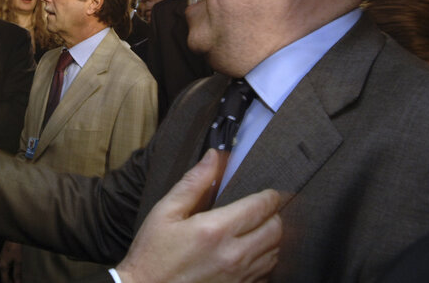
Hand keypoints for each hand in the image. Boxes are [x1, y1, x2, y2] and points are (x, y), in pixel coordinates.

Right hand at [0, 241, 22, 282]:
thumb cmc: (16, 247)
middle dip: (10, 281)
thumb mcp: (18, 261)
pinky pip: (5, 267)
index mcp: (2, 266)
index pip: (5, 280)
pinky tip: (15, 271)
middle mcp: (0, 264)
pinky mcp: (3, 257)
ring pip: (5, 272)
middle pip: (4, 277)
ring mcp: (0, 260)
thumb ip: (17, 273)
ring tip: (17, 279)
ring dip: (10, 276)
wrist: (13, 236)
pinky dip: (9, 271)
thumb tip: (17, 282)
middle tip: (17, 282)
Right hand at [116, 149, 281, 282]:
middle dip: (273, 215)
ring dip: (272, 237)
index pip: (260, 208)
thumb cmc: (153, 252)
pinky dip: (266, 259)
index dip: (270, 196)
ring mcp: (239, 277)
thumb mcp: (166, 211)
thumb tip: (214, 157)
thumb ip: (194, 183)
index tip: (269, 192)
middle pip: (275, 230)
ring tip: (258, 228)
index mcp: (215, 230)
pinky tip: (251, 252)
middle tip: (263, 209)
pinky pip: (267, 273)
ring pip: (275, 252)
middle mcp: (233, 254)